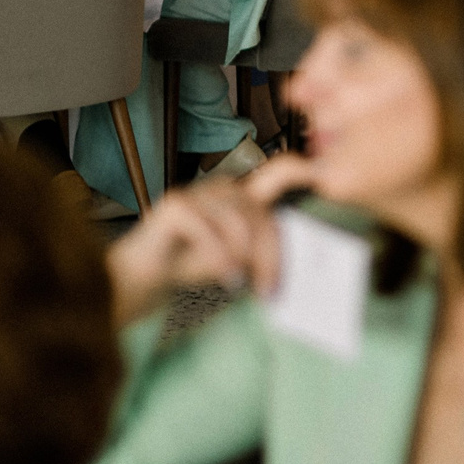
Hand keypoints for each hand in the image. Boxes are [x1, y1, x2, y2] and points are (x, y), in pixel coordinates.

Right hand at [106, 151, 316, 323]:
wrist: (143, 275)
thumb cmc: (193, 263)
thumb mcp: (236, 257)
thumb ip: (261, 250)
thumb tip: (300, 262)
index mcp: (243, 195)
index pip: (278, 180)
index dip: (300, 173)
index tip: (321, 178)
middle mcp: (224, 187)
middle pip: (261, 214)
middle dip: (270, 254)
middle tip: (270, 290)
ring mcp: (198, 192)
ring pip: (238, 223)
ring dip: (245, 259)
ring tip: (243, 285)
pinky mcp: (175, 205)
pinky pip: (208, 231)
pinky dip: (220, 258)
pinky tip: (226, 280)